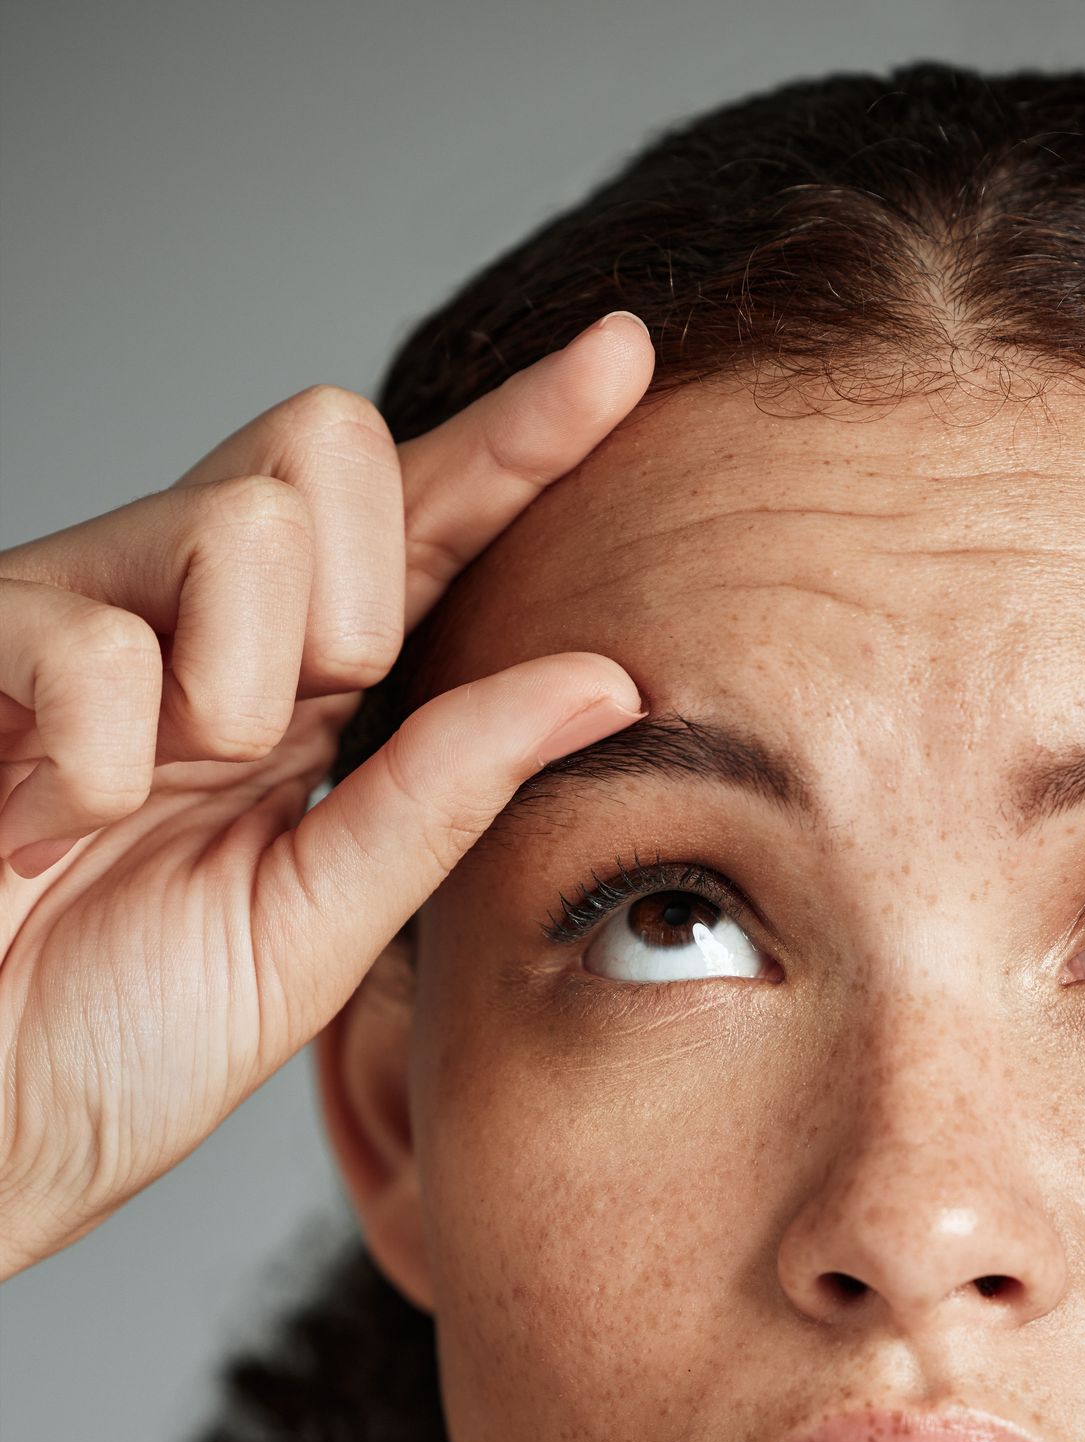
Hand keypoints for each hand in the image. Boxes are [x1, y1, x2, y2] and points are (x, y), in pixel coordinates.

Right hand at [0, 314, 653, 1277]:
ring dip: (232, 696)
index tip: (625, 359)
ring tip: (146, 804)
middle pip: (327, 446)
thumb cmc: (120, 1037)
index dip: (520, 436)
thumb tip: (612, 679)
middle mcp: (183, 615)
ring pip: (236, 524)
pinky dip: (101, 766)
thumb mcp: (322, 921)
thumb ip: (446, 795)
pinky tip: (53, 825)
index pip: (420, 520)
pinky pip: (96, 644)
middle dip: (352, 601)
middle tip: (271, 748)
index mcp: (286, 683)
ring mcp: (71, 615)